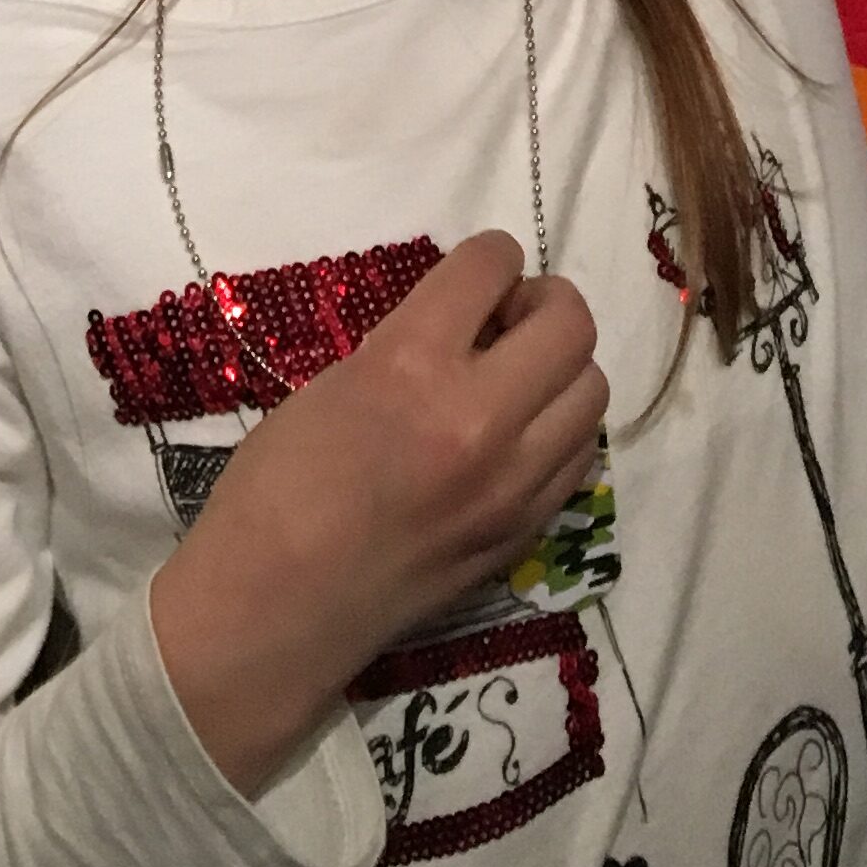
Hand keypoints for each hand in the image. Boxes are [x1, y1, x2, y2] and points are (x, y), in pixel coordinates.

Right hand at [147, 232, 607, 798]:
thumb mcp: (333, 383)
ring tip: (516, 382)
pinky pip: (579, 458)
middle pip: (571, 322)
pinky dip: (559, 432)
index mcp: (412, 364)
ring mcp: (511, 483)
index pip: (493, 264)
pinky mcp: (522, 534)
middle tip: (505, 322)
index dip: (489, 257)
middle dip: (542, 303)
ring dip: (560, 369)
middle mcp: (479, 417)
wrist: (274, 609)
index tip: (477, 274)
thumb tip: (463, 327)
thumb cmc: (276, 489)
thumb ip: (408, 346)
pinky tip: (518, 439)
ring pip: (591, 390)